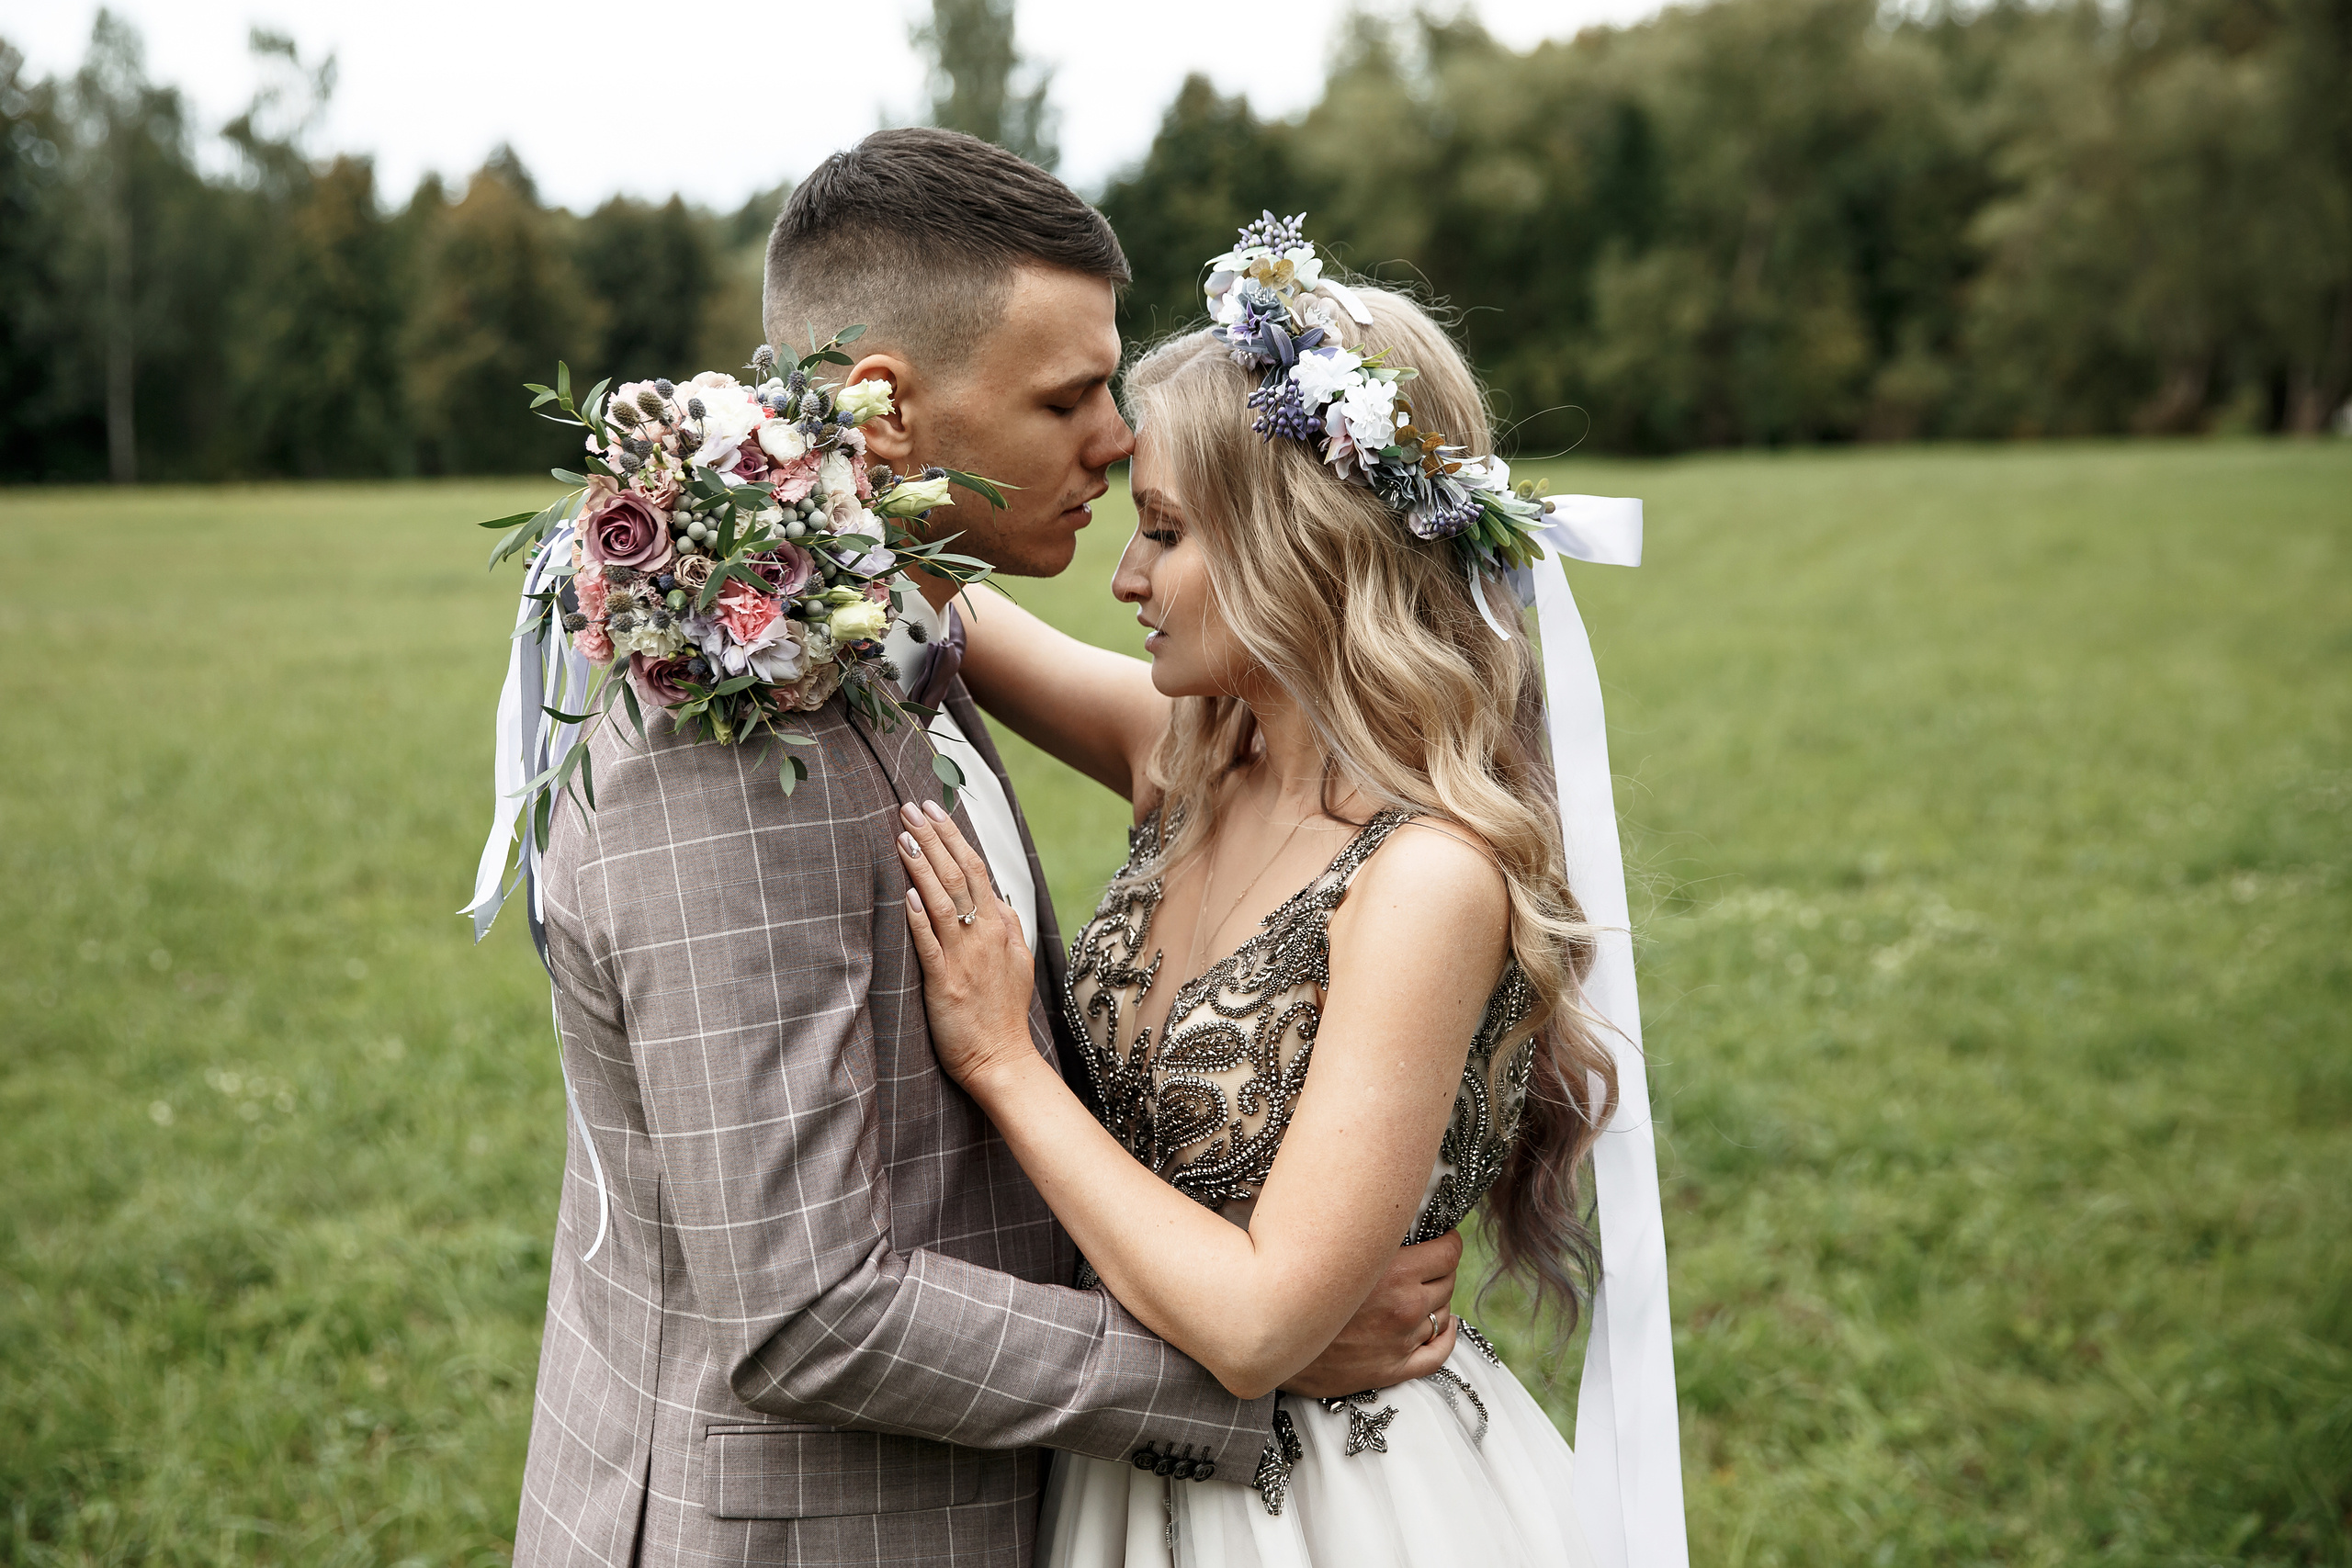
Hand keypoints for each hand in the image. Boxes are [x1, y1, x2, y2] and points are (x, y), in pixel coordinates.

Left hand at [898, 800, 1039, 1090]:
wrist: (1003, 1058)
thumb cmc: (1005, 1013)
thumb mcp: (1018, 961)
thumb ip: (1009, 926)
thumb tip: (1000, 897)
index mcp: (1000, 926)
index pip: (975, 868)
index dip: (954, 836)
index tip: (933, 810)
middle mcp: (984, 934)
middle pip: (958, 874)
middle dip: (934, 837)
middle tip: (911, 807)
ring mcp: (964, 957)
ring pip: (942, 900)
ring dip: (921, 866)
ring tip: (904, 835)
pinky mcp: (945, 982)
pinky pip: (930, 943)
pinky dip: (919, 916)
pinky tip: (906, 893)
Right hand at [1279, 1230, 1463, 1396]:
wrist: (1267, 1339)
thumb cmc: (1292, 1282)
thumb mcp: (1327, 1243)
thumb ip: (1359, 1226)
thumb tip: (1371, 1199)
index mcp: (1394, 1272)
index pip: (1448, 1253)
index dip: (1449, 1242)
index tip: (1442, 1237)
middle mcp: (1405, 1307)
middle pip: (1446, 1282)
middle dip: (1440, 1269)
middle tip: (1425, 1262)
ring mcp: (1401, 1341)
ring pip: (1443, 1314)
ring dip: (1436, 1301)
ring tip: (1421, 1290)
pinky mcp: (1392, 1370)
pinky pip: (1438, 1355)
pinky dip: (1447, 1337)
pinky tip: (1443, 1326)